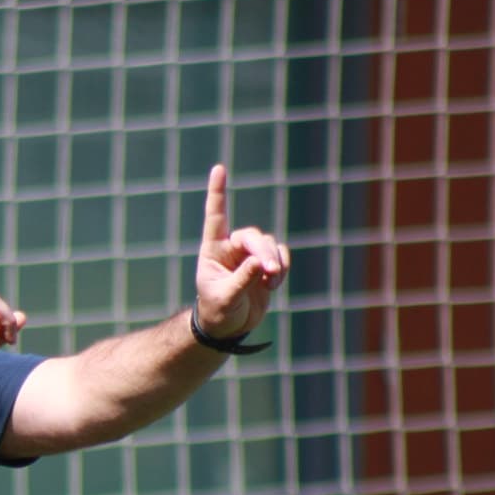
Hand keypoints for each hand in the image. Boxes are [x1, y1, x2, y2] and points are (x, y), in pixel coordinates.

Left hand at [194, 165, 289, 338]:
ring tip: (270, 282)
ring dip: (274, 262)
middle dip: (264, 253)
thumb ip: (241, 280)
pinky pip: (280, 255)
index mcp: (213, 250)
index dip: (218, 192)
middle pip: (253, 237)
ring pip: (269, 245)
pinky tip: (273, 283)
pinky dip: (282, 266)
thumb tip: (260, 263)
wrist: (227, 326)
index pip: (216, 216)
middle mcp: (231, 248)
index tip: (218, 168)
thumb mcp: (224, 299)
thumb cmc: (217, 311)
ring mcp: (249, 255)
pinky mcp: (265, 265)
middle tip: (269, 272)